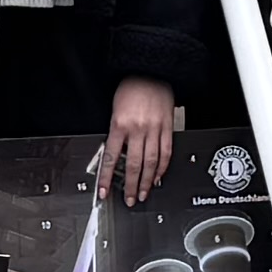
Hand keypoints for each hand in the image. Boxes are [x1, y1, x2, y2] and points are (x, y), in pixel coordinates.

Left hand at [101, 82, 182, 199]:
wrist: (151, 71)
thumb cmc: (131, 88)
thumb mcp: (115, 109)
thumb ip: (116, 132)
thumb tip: (114, 155)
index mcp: (119, 124)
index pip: (110, 158)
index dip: (106, 177)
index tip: (103, 191)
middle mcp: (137, 129)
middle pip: (132, 165)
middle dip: (130, 186)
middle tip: (128, 199)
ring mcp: (154, 129)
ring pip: (150, 162)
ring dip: (146, 182)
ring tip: (143, 193)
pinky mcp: (168, 127)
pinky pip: (166, 152)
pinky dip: (162, 168)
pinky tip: (158, 177)